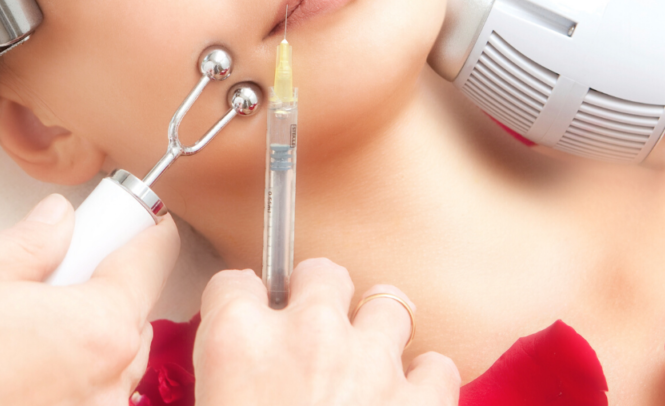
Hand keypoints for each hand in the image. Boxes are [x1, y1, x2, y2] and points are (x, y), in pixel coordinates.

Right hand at [0, 195, 180, 405]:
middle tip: (37, 278)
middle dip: (90, 292)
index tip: (118, 221)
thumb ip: (24, 247)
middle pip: (126, 320)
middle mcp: (103, 390)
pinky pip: (71, 405)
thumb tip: (56, 224)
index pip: (150, 260)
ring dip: (68, 347)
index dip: (129, 231)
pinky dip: (48, 388)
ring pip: (101, 370)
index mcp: (93, 330)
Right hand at [194, 259, 459, 404]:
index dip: (241, 305)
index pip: (235, 282)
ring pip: (388, 303)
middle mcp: (307, 334)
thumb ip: (227, 387)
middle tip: (314, 336)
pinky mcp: (423, 400)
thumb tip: (241, 385)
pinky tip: (407, 404)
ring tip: (366, 366)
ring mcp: (371, 362)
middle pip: (321, 272)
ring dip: (377, 331)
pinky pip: (437, 364)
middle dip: (319, 298)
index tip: (247, 325)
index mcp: (237, 342)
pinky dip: (426, 382)